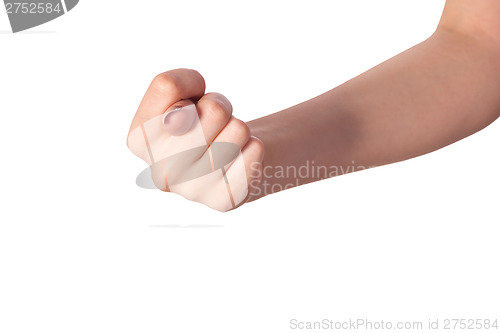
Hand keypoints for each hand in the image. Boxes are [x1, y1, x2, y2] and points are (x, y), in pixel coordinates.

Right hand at [127, 69, 263, 211]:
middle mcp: (160, 171)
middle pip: (214, 109)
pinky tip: (237, 159)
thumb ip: (177, 83)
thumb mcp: (182, 93)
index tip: (191, 105)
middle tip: (216, 124)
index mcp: (140, 140)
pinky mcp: (224, 200)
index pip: (168, 85)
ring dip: (238, 128)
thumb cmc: (200, 122)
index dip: (191, 86)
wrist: (227, 160)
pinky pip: (255, 151)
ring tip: (226, 142)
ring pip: (238, 129)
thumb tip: (203, 111)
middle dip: (222, 107)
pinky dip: (253, 147)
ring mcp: (192, 190)